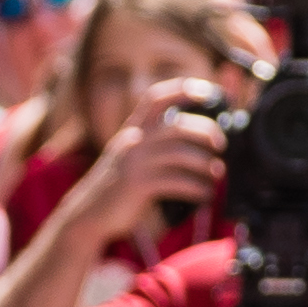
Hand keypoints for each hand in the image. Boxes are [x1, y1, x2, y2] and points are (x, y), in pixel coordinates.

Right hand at [87, 87, 229, 240]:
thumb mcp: (130, 158)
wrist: (86, 216)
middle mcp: (132, 141)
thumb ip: (154, 146)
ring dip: (206, 164)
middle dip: (205, 132)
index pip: (155, 98)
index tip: (209, 92)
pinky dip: (197, 188)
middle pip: (177, 126)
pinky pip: (177, 182)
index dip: (182, 90)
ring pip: (180, 154)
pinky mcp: (137, 186)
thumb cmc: (118, 188)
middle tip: (221, 145)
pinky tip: (205, 194)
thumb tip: (199, 141)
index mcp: (132, 131)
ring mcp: (134, 163)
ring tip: (218, 173)